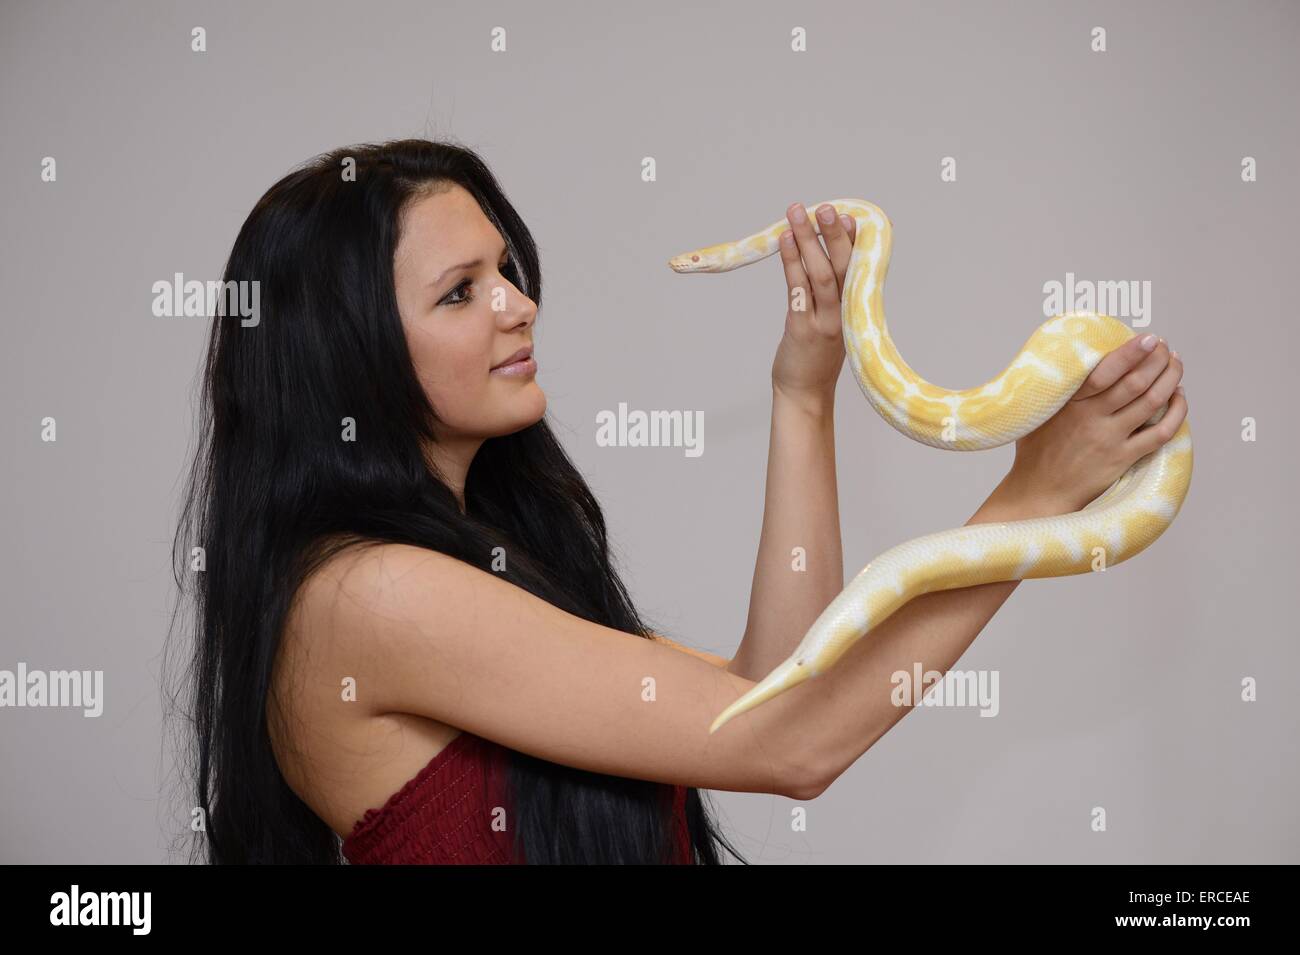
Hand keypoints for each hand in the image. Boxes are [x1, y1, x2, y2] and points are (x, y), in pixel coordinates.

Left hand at [771, 203, 857, 407]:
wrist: (805, 395)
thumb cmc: (816, 357)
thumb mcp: (833, 323)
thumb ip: (834, 295)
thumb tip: (826, 260)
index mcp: (854, 309)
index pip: (859, 269)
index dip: (857, 241)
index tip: (853, 216)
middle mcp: (844, 313)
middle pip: (843, 266)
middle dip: (834, 234)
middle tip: (827, 207)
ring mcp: (824, 321)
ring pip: (820, 274)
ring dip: (808, 240)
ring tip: (797, 213)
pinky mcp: (803, 330)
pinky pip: (797, 289)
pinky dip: (791, 262)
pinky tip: (784, 241)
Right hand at [1001, 333, 1187, 514]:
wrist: (1039, 492)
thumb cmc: (1035, 451)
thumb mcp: (1038, 414)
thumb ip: (1057, 391)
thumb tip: (1069, 362)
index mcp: (1069, 403)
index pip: (1106, 371)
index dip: (1131, 352)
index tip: (1148, 338)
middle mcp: (1091, 418)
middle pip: (1136, 382)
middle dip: (1157, 359)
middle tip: (1164, 347)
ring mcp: (1109, 439)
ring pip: (1152, 402)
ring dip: (1170, 380)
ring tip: (1175, 365)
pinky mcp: (1122, 458)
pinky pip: (1159, 433)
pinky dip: (1176, 413)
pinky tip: (1180, 399)